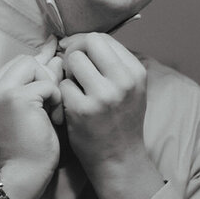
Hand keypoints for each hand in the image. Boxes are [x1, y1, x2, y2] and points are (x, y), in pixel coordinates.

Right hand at [0, 53, 64, 198]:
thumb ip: (39, 82)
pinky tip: (53, 119)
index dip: (39, 66)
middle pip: (25, 60)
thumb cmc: (33, 145)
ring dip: (50, 86)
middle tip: (52, 101)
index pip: (17, 63)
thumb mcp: (34, 109)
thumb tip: (56, 56)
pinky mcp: (16, 98)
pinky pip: (47, 84)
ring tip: (51, 112)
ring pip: (33, 65)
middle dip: (45, 76)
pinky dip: (56, 99)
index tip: (56, 63)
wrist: (24, 172)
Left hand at [58, 32, 163, 198]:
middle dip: (74, 51)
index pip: (104, 39)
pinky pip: (62, 84)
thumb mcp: (130, 90)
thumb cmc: (120, 122)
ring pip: (72, 60)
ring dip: (67, 72)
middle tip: (70, 67)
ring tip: (73, 88)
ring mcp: (104, 96)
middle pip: (88, 42)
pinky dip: (62, 93)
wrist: (119, 159)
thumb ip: (114, 65)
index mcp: (136, 73)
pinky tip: (70, 105)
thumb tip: (83, 40)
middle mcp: (124, 82)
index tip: (77, 54)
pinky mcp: (83, 110)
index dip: (84, 43)